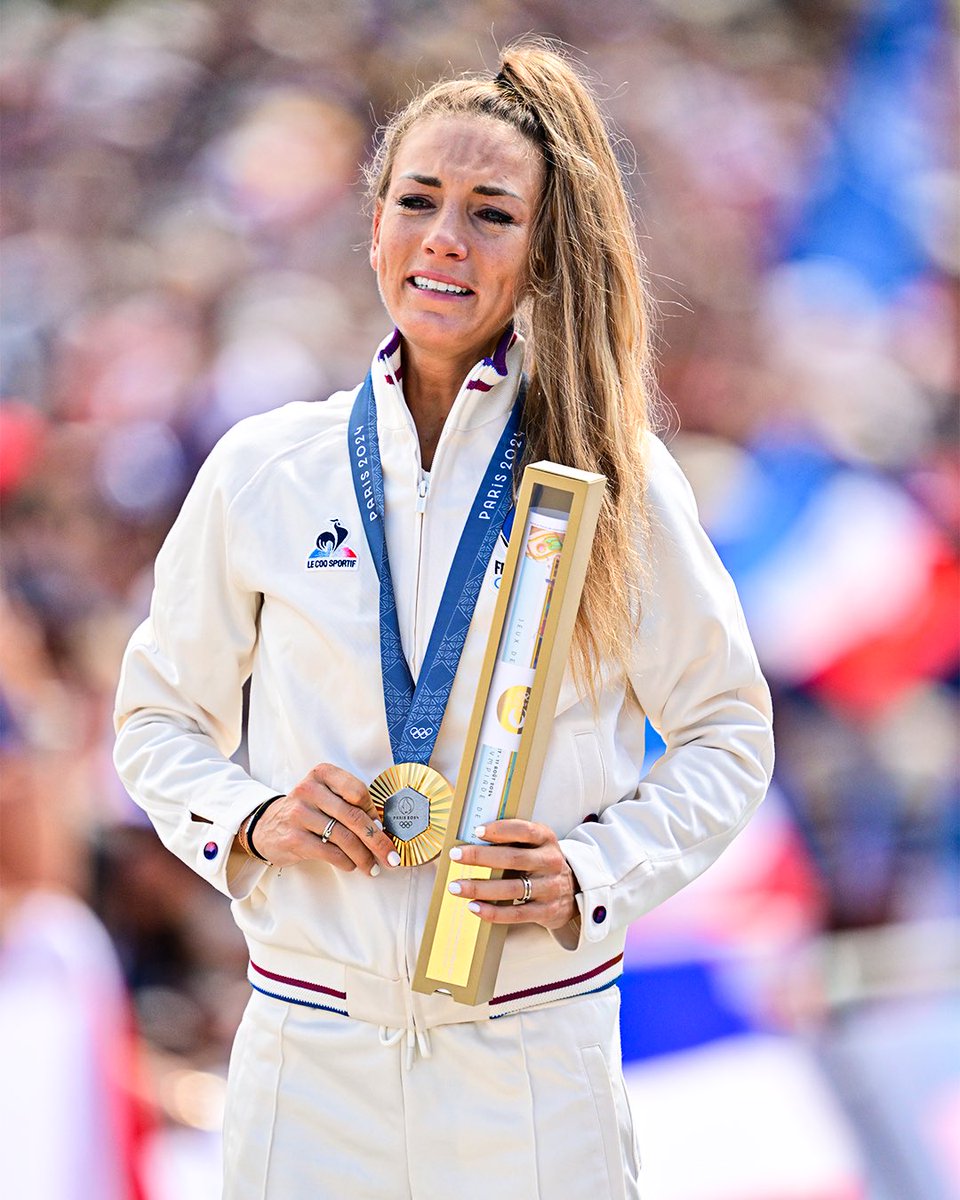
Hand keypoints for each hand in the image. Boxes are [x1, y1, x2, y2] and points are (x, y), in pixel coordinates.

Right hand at [245, 764, 400, 875]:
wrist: (265, 826)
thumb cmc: (306, 811)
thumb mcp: (323, 795)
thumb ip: (348, 803)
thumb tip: (381, 828)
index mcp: (321, 774)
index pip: (357, 790)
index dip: (373, 811)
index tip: (382, 827)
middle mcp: (309, 790)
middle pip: (353, 817)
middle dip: (377, 840)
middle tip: (391, 856)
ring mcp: (299, 814)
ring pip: (344, 838)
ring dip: (364, 856)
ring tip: (372, 867)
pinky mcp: (294, 838)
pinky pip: (330, 853)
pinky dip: (346, 862)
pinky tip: (351, 865)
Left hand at [447, 819, 578, 929]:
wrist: (573, 890)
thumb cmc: (541, 862)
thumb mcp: (536, 844)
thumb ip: (513, 840)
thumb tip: (472, 839)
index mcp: (547, 839)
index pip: (525, 830)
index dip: (500, 830)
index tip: (477, 831)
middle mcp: (551, 862)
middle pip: (514, 859)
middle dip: (481, 857)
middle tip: (456, 855)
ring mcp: (550, 888)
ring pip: (512, 889)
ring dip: (480, 888)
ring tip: (456, 886)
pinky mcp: (546, 911)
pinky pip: (516, 913)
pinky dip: (492, 912)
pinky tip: (473, 907)